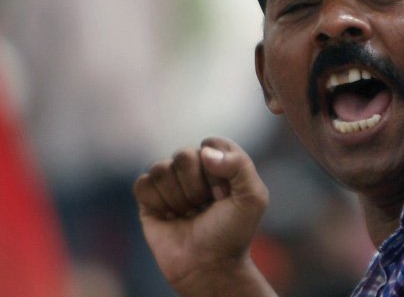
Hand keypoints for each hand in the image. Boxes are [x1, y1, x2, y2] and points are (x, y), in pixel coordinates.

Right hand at [134, 137, 273, 295]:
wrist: (209, 267)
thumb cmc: (233, 232)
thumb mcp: (253, 197)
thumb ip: (239, 165)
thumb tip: (204, 151)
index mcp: (220, 161)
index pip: (211, 144)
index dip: (217, 171)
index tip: (224, 195)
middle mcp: (194, 168)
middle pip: (183, 155)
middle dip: (195, 186)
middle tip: (204, 207)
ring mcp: (171, 182)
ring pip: (161, 168)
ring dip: (176, 197)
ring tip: (188, 213)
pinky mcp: (149, 200)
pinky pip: (142, 183)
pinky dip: (156, 202)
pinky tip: (169, 216)